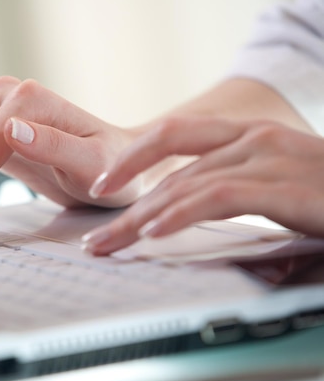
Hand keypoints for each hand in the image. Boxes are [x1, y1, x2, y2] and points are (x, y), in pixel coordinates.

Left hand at [82, 117, 323, 254]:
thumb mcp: (279, 192)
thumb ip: (236, 202)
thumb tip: (191, 230)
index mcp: (248, 136)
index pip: (175, 137)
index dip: (133, 160)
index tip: (100, 188)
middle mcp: (254, 138)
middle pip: (170, 168)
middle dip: (126, 205)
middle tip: (95, 238)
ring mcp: (270, 156)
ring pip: (186, 184)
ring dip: (141, 218)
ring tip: (109, 244)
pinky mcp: (285, 183)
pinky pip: (220, 197)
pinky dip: (182, 215)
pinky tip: (154, 234)